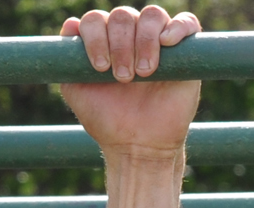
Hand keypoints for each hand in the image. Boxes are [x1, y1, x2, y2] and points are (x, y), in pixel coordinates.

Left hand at [61, 7, 201, 154]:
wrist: (138, 146)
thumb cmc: (107, 120)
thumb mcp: (77, 92)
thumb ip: (67, 61)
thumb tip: (70, 24)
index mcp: (104, 41)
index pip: (96, 20)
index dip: (95, 37)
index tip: (99, 67)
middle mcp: (130, 36)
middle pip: (123, 16)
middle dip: (120, 45)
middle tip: (123, 78)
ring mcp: (158, 42)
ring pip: (152, 15)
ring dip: (144, 40)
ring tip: (143, 72)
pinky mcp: (185, 52)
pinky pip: (187, 22)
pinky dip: (177, 27)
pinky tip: (167, 43)